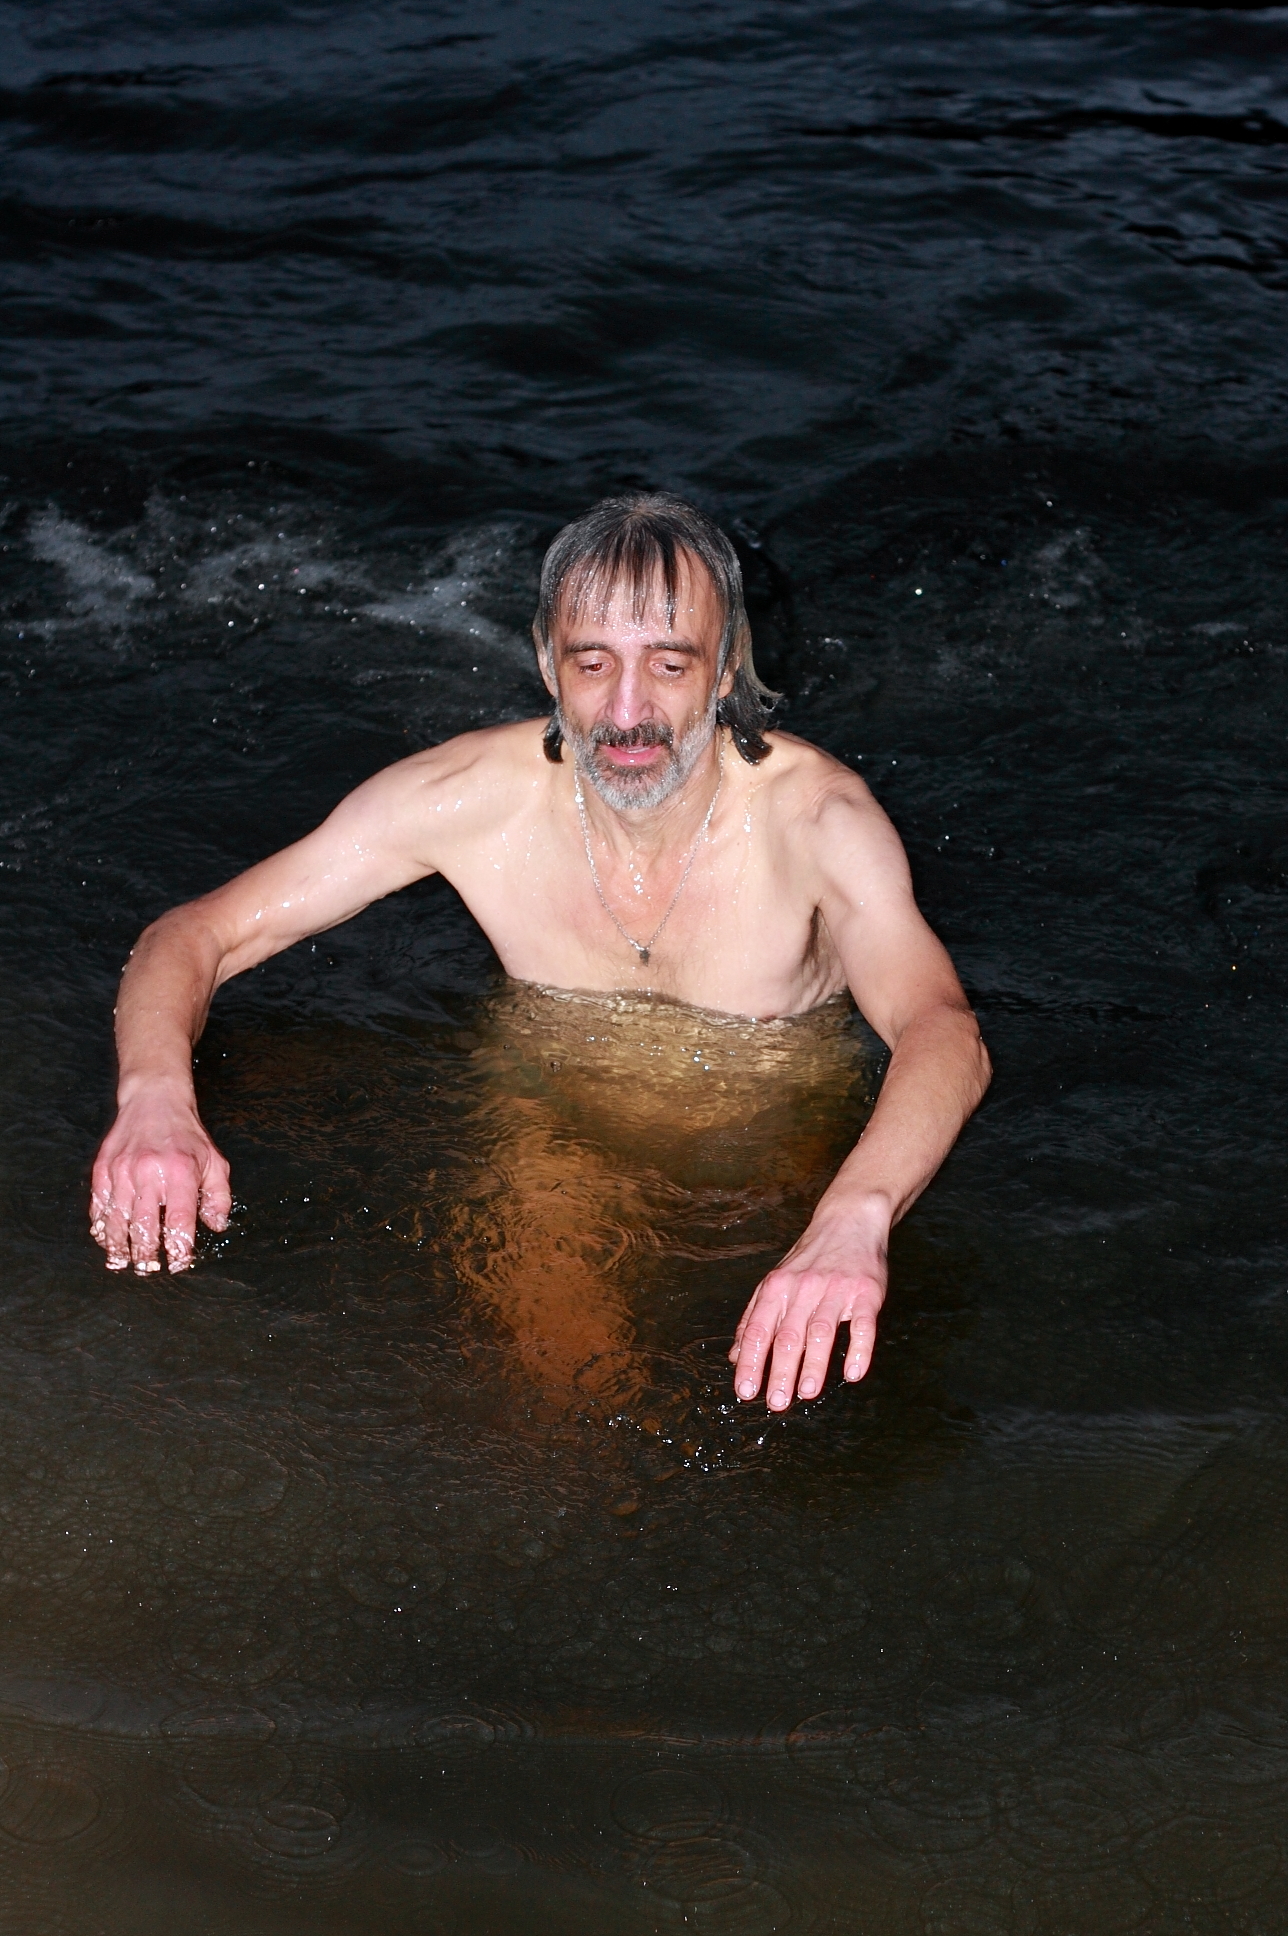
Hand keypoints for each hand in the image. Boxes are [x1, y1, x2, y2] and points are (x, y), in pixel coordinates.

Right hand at [90, 1086, 231, 1274]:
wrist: (154, 1100)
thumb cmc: (187, 1136)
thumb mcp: (214, 1161)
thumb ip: (219, 1196)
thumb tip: (216, 1226)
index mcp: (181, 1173)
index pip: (179, 1221)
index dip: (179, 1248)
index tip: (179, 1263)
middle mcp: (149, 1173)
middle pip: (144, 1226)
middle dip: (146, 1254)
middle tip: (148, 1269)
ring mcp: (122, 1171)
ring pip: (117, 1220)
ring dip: (119, 1247)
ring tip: (124, 1263)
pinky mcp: (103, 1169)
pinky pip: (99, 1206)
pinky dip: (102, 1227)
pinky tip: (107, 1240)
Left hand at [729, 1198, 889, 1410]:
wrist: (849, 1222)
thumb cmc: (809, 1259)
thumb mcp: (775, 1282)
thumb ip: (755, 1318)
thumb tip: (736, 1357)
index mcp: (777, 1288)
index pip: (759, 1330)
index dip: (752, 1363)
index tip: (746, 1392)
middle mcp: (803, 1288)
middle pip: (788, 1335)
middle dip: (780, 1372)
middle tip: (776, 1403)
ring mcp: (835, 1290)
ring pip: (820, 1331)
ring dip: (813, 1365)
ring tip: (806, 1394)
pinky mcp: (865, 1293)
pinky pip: (862, 1325)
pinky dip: (859, 1350)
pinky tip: (853, 1373)